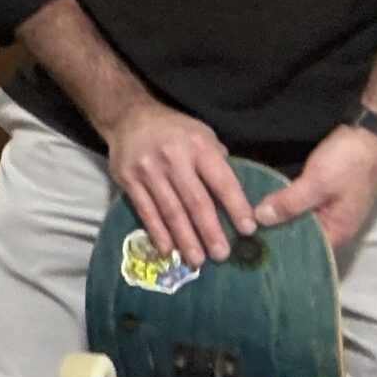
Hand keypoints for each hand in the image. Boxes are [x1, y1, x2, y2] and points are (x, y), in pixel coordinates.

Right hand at [106, 101, 253, 267]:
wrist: (129, 117)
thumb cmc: (175, 130)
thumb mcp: (203, 135)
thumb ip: (218, 163)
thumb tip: (237, 196)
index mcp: (199, 147)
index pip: (222, 182)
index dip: (236, 207)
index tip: (248, 230)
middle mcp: (173, 159)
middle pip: (196, 202)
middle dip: (210, 231)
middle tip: (222, 254)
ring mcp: (148, 171)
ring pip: (171, 211)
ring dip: (186, 238)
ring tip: (198, 260)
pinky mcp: (128, 180)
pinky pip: (146, 211)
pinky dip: (158, 232)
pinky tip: (169, 249)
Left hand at [254, 122, 376, 249]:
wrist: (372, 135)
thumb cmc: (350, 163)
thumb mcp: (317, 183)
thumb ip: (290, 203)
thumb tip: (260, 219)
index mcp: (336, 231)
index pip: (304, 251)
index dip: (277, 249)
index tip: (249, 246)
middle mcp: (333, 225)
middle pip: (299, 235)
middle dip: (273, 233)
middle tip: (242, 232)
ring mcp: (328, 209)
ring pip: (297, 219)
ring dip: (276, 218)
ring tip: (245, 221)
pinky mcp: (322, 195)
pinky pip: (299, 205)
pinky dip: (284, 205)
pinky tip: (261, 203)